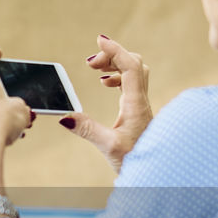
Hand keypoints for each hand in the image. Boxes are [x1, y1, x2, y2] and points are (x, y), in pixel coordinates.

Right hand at [64, 35, 152, 171]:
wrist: (153, 176)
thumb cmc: (135, 163)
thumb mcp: (108, 147)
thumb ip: (86, 129)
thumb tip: (64, 116)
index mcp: (136, 105)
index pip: (131, 66)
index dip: (116, 50)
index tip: (99, 41)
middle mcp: (142, 102)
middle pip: (135, 64)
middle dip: (113, 56)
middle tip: (90, 63)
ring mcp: (142, 106)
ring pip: (135, 72)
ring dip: (116, 65)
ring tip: (96, 71)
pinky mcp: (139, 112)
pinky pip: (132, 83)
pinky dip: (119, 76)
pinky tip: (106, 84)